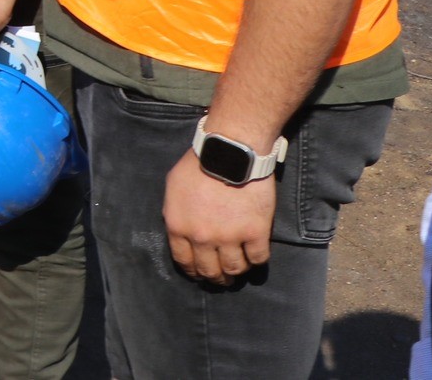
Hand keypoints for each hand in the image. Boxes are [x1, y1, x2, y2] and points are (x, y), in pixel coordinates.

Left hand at [164, 149, 274, 284]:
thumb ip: (175, 211)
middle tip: (222, 278)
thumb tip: (179, 227)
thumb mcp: (173, 186)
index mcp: (179, 227)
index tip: (200, 273)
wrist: (229, 152)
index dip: (193, 271)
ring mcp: (230, 237)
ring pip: (235, 269)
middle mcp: (202, 237)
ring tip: (240, 270)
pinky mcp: (256, 233)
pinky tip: (255, 256)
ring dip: (237, 272)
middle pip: (210, 270)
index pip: (184, 261)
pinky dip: (257, 261)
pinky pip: (258, 258)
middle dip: (215, 278)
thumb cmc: (198, 163)